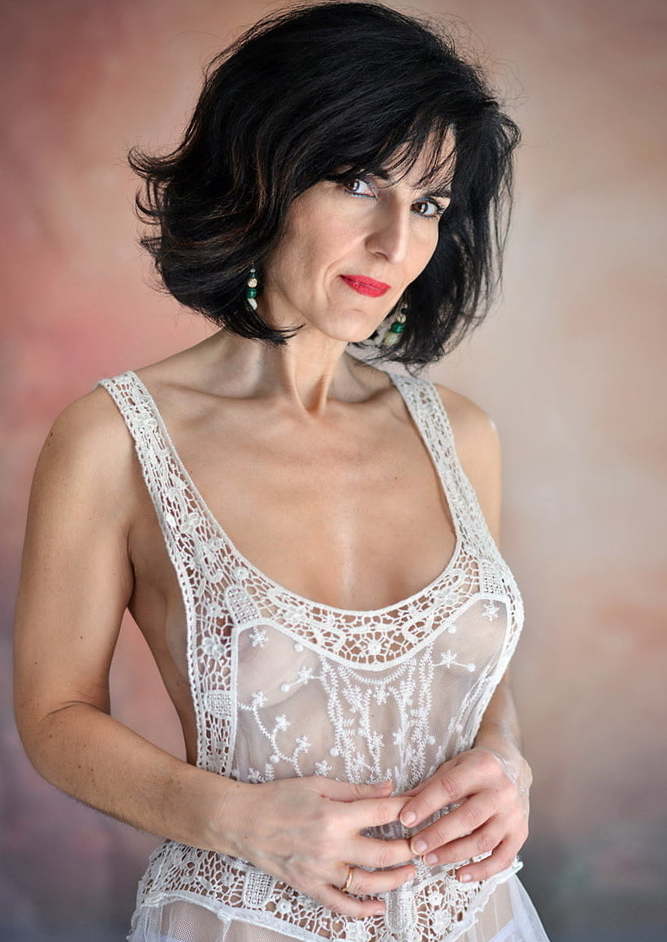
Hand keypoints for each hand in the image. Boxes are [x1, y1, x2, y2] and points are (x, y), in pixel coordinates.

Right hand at [222, 776, 416, 917]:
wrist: (243, 821)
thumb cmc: (279, 797)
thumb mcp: (319, 785)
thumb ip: (356, 790)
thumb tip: (389, 788)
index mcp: (334, 817)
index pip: (381, 813)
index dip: (405, 809)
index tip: (421, 807)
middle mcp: (331, 847)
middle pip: (382, 854)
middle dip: (408, 849)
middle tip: (423, 843)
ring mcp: (321, 871)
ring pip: (367, 883)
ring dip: (394, 880)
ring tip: (409, 872)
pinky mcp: (309, 887)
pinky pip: (340, 905)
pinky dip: (362, 910)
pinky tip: (379, 907)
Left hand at [397, 745, 531, 882]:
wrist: (513, 770)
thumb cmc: (474, 769)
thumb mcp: (452, 767)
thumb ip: (428, 786)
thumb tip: (396, 805)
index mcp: (483, 767)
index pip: (450, 787)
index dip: (426, 804)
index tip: (405, 820)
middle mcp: (502, 791)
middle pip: (468, 817)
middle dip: (439, 834)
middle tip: (415, 847)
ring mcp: (514, 814)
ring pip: (483, 841)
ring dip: (454, 854)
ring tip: (430, 860)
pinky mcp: (520, 834)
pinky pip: (502, 859)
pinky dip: (481, 871)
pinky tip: (460, 875)